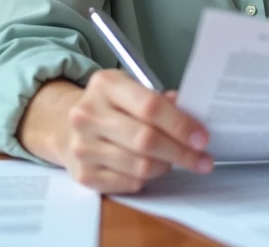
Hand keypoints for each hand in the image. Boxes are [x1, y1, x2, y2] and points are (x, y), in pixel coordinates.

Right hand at [61, 69, 212, 193]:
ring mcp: (83, 147)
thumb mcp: (131, 89)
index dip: (181, 125)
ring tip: (176, 161)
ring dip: (166, 166)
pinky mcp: (83, 174)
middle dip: (181, 153)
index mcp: (106, 85)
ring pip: (140, 166)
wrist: (65, 124)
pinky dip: (147, 179)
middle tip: (202, 159)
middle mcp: (89, 115)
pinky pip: (128, 183)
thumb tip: (193, 116)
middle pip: (146, 140)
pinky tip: (152, 169)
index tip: (202, 138)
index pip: (150, 107)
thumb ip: (160, 101)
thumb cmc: (109, 105)